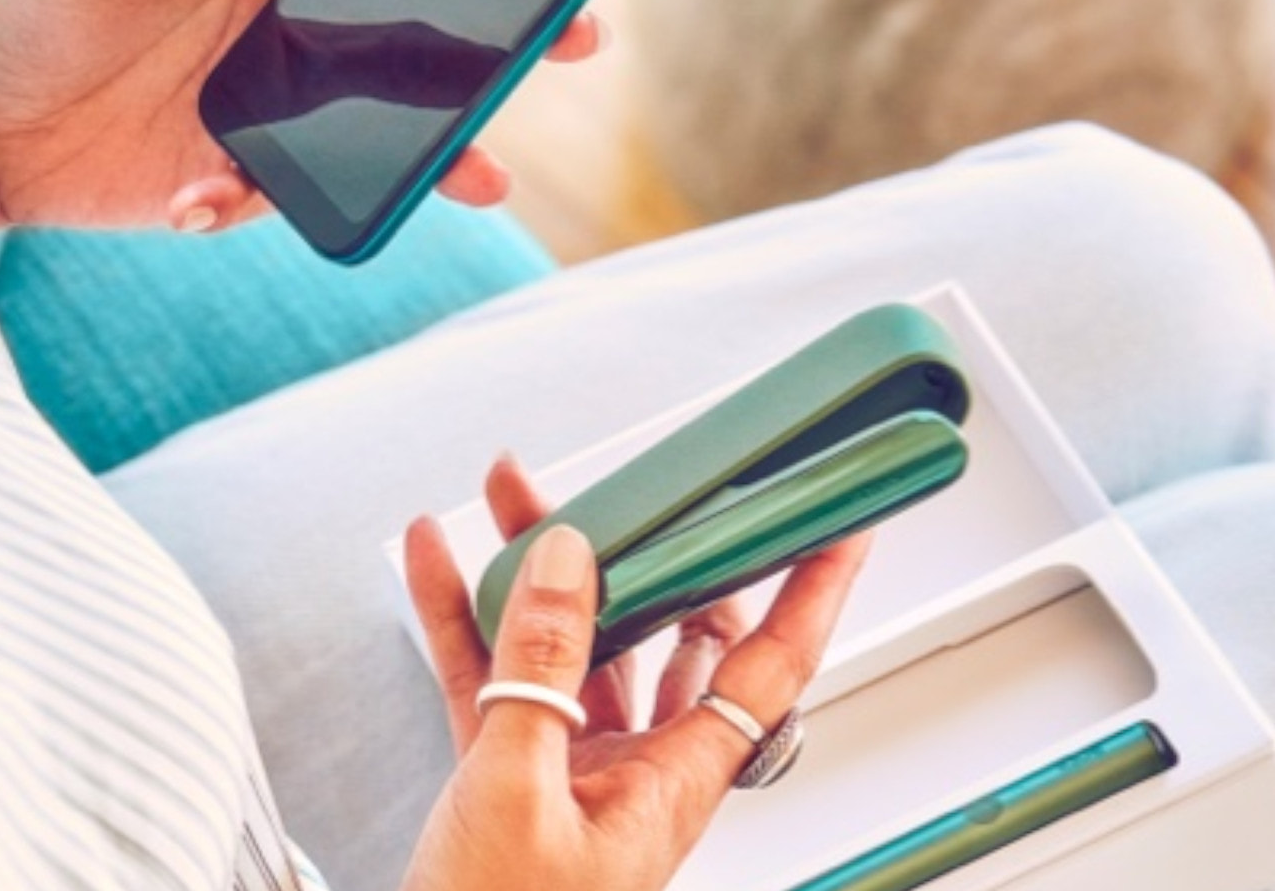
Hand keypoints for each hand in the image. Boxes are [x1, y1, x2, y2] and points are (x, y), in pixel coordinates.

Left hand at [0, 0, 605, 239]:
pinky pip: (301, 189)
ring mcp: (281, 93)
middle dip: (501, 17)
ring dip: (448, 138)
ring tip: (488, 174)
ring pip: (394, 111)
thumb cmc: (27, 13)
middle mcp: (290, 10)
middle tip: (576, 30)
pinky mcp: (252, 166)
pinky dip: (274, 204)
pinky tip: (203, 203)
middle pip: (420, 4)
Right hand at [400, 456, 869, 890]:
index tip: (840, 522)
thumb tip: (570, 562)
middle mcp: (633, 767)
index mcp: (673, 783)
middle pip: (659, 633)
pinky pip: (491, 673)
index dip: (809, 592)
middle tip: (632, 484)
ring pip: (570, 641)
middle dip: (643, 551)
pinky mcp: (504, 769)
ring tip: (511, 496)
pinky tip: (434, 562)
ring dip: (538, 569)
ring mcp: (567, 765)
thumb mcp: (517, 791)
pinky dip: (462, 616)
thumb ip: (544, 668)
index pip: (766, 668)